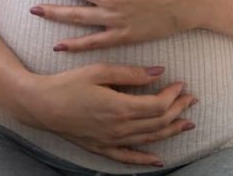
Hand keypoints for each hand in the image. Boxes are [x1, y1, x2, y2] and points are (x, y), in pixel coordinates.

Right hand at [16, 64, 196, 166]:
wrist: (41, 105)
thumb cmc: (68, 83)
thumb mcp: (99, 70)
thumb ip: (130, 74)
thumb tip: (158, 72)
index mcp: (120, 107)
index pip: (157, 105)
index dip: (173, 96)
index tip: (180, 84)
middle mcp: (119, 128)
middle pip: (158, 123)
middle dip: (178, 110)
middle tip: (191, 99)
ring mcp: (111, 141)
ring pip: (148, 140)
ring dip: (170, 131)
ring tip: (187, 123)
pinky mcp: (101, 148)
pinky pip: (127, 158)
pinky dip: (144, 160)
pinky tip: (158, 161)